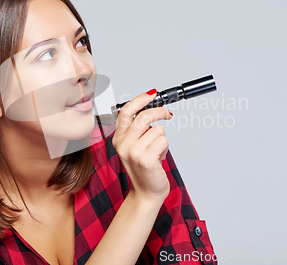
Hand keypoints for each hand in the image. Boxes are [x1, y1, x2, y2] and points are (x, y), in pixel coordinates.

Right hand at [112, 89, 172, 203]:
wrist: (146, 193)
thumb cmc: (144, 169)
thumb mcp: (134, 146)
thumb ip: (137, 129)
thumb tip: (151, 108)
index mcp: (118, 139)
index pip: (126, 112)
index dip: (140, 100)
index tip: (152, 94)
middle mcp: (123, 144)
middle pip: (143, 117)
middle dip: (159, 112)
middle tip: (168, 114)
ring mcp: (133, 152)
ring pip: (157, 130)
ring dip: (162, 139)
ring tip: (157, 152)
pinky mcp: (146, 159)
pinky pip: (163, 141)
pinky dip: (165, 148)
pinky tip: (159, 158)